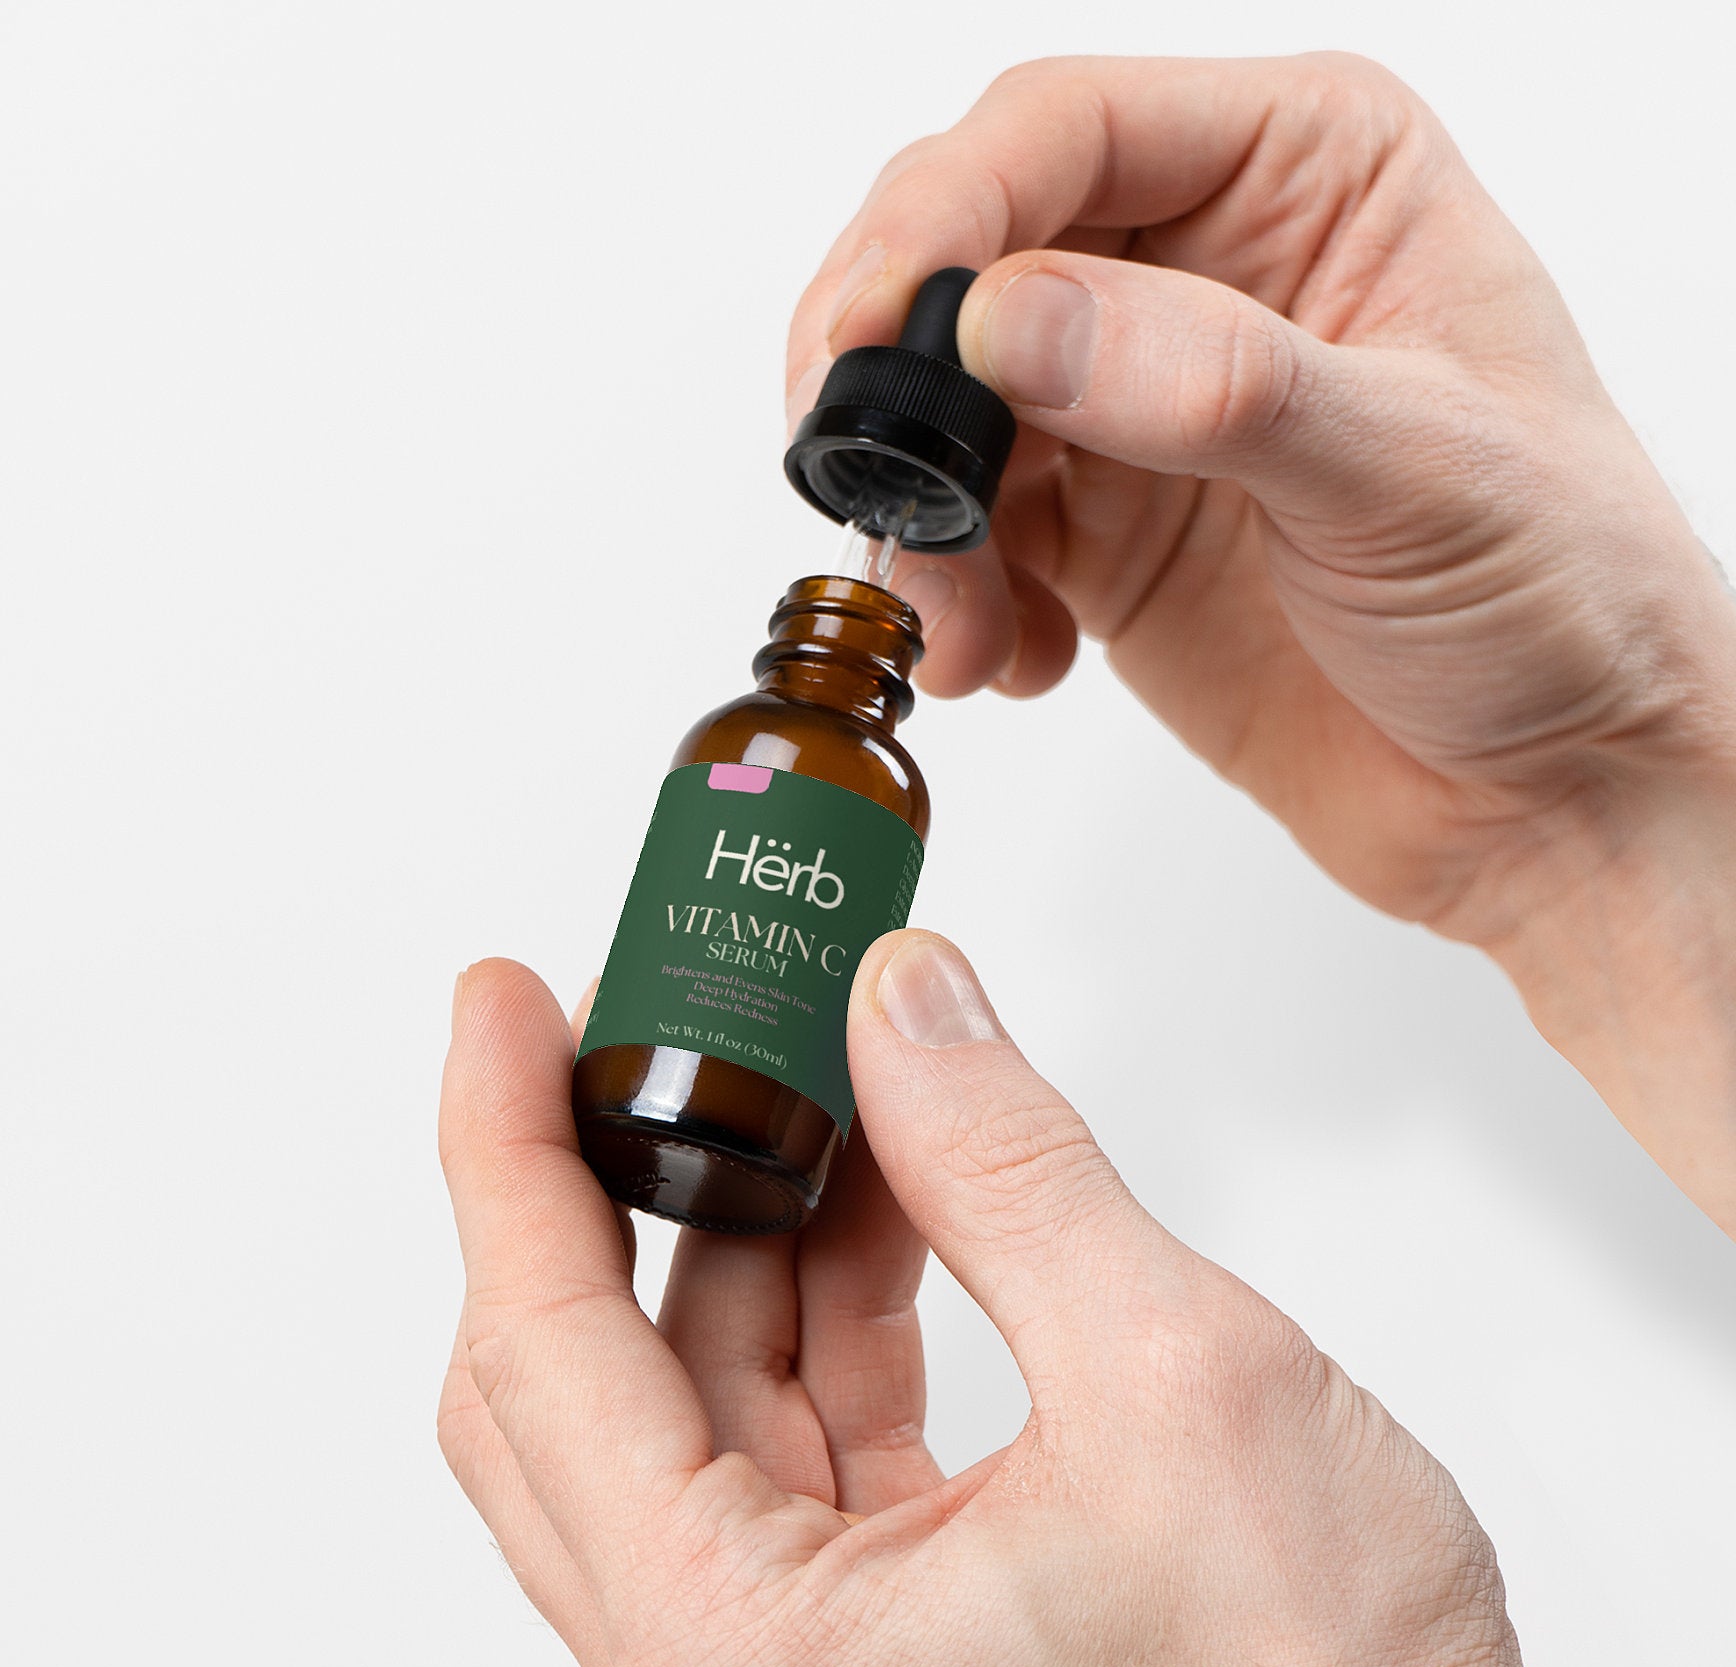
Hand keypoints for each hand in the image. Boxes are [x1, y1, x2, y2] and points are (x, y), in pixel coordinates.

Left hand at [439, 940, 1631, 1666]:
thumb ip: (1008, 1164)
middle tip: (633, 1027)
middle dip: (606, 1182)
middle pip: (571, 1390)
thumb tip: (902, 1008)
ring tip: (827, 1085)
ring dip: (750, 1234)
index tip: (501, 1004)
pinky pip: (790, 1453)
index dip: (503, 1144)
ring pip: (688, 1414)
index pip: (540, 1351)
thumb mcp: (1173, 1377)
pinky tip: (885, 1203)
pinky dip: (825, 1316)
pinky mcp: (866, 1662)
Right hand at [784, 54, 1735, 1227]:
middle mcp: (1209, 270)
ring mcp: (1142, 407)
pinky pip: (970, 530)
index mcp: (1310, 177)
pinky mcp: (1103, 531)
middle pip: (972, 255)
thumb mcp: (1408, 471)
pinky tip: (1013, 661)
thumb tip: (1008, 318)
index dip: (941, 217)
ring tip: (961, 624)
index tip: (868, 330)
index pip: (1067, 132)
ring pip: (948, 409)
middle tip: (852, 474)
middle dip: (895, 372)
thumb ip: (1205, 384)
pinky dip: (956, 597)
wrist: (1549, 792)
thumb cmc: (1557, 601)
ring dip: (920, 518)